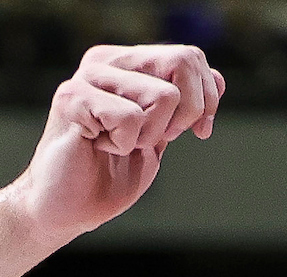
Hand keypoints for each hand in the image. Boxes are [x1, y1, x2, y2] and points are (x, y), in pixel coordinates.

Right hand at [10, 46, 224, 241]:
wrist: (67, 209)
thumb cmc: (110, 176)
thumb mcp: (160, 139)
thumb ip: (184, 108)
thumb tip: (218, 78)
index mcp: (128, 64)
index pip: (190, 57)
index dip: (206, 100)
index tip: (194, 132)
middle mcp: (107, 61)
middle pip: (182, 63)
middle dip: (188, 114)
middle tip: (154, 142)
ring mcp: (89, 77)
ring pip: (163, 96)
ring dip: (149, 137)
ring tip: (117, 146)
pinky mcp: (73, 98)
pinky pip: (131, 119)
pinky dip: (123, 145)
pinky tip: (98, 147)